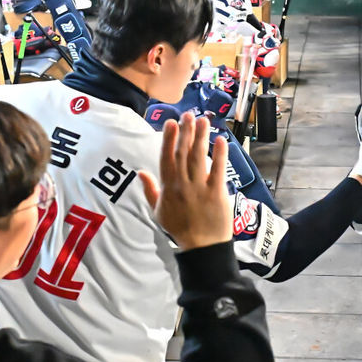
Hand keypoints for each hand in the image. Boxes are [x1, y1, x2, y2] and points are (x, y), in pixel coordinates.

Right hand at [139, 113, 231, 250]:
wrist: (201, 247)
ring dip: (201, 137)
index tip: (170, 122)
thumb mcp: (158, 212)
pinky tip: (221, 140)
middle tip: (188, 114)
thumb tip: (140, 172)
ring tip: (203, 120)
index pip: (166, 157)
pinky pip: (218, 170)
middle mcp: (182, 184)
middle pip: (183, 153)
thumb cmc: (180, 230)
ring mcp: (200, 187)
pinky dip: (220, 154)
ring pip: (199, 157)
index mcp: (167, 187)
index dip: (168, 138)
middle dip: (186, 131)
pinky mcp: (217, 193)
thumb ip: (150, 190)